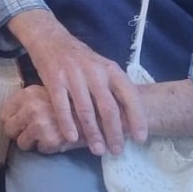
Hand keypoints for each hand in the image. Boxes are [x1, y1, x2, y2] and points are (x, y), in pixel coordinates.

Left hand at [2, 85, 84, 152]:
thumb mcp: (46, 93)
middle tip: (31, 133)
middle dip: (18, 134)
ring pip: (21, 143)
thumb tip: (10, 117)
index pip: (4, 114)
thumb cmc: (70, 103)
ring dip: (33, 143)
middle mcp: (31, 107)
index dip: (11, 122)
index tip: (19, 125)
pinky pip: (39, 150)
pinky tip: (57, 138)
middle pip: (9, 129)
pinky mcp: (49, 139)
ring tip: (46, 135)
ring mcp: (39, 124)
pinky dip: (47, 148)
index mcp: (28, 94)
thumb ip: (29, 102)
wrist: (95, 113)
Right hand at [8, 8, 146, 156]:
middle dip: (114, 132)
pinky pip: (62, 106)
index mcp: (111, 69)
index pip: (129, 95)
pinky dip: (67, 124)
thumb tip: (131, 119)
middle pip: (108, 107)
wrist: (52, 40)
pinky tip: (72, 139)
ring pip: (86, 110)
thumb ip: (114, 89)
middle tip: (117, 151)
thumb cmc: (82, 61)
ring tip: (98, 150)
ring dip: (93, 133)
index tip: (140, 138)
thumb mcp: (103, 68)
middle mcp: (94, 72)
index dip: (137, 118)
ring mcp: (73, 76)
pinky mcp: (54, 80)